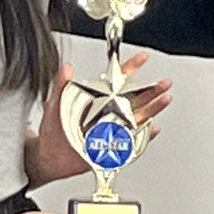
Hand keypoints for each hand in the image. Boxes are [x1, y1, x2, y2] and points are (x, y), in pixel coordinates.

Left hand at [27, 57, 172, 183]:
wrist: (49, 156)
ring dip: (153, 109)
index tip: (142, 58)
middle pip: (135, 98)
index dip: (130, 68)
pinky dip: (144, 136)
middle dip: (151, 89)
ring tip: (164, 99)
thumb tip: (66, 68)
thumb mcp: (54, 103)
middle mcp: (108, 113)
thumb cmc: (53, 130)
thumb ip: (61, 84)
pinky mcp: (112, 146)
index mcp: (97, 99)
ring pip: (138, 117)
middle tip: (164, 82)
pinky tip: (152, 128)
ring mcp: (112, 129)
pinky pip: (133, 141)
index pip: (117, 80)